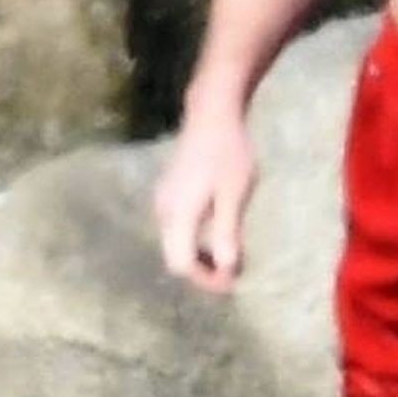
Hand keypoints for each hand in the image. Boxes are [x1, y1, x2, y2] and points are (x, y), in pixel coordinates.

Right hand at [153, 104, 257, 295]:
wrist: (212, 113)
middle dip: (203, 271)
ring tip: (230, 255)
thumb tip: (226, 269)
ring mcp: (164, 200)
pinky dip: (196, 239)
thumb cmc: (228, 152)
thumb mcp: (234, 194)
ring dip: (200, 255)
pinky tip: (219, 232)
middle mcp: (163, 211)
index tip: (232, 283)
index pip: (181, 263)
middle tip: (233, 274)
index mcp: (178, 214)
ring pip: (176, 242)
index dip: (205, 280)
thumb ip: (227, 233)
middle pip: (175, 256)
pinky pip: (178, 227)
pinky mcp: (170, 192)